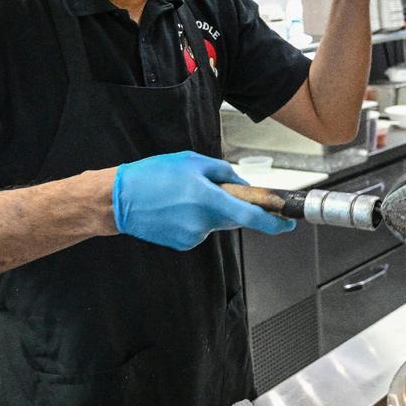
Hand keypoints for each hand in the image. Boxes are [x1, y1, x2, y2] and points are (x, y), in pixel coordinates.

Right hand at [112, 151, 293, 250]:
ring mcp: (193, 236)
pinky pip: (200, 229)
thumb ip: (223, 173)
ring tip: (182, 195)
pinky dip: (195, 218)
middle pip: (233, 217)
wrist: (118, 200)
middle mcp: (203, 222)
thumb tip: (242, 186)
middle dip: (231, 204)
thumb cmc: (152, 176)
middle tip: (209, 189)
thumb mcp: (192, 162)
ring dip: (209, 210)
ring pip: (215, 222)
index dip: (274, 222)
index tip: (288, 222)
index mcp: (208, 200)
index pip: (251, 216)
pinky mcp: (183, 244)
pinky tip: (175, 208)